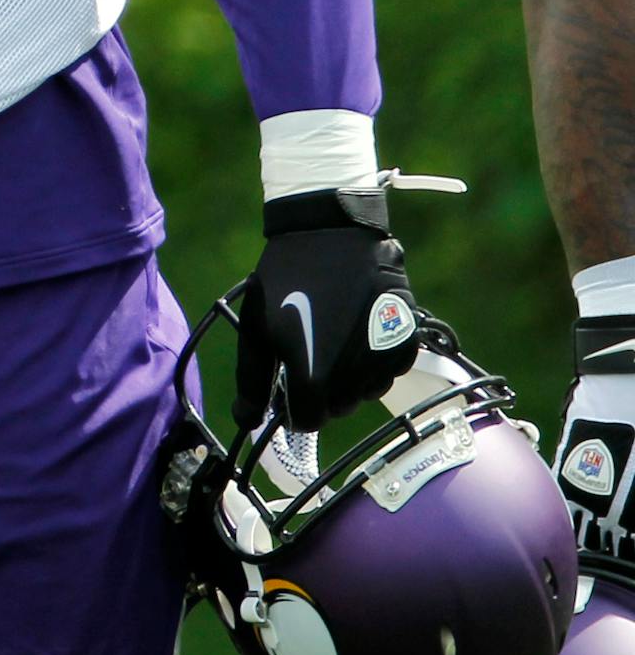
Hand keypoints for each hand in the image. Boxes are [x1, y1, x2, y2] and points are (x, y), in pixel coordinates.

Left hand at [235, 185, 421, 429]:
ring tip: (334, 340)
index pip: (308, 422)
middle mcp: (354, 376)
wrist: (329, 232)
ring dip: (351, 379)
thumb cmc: (286, 279)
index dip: (294, 406)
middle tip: (311, 355)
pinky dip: (377, 361)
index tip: (290, 383)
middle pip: (338, 408)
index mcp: (313, 377)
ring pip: (368, 392)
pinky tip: (360, 333)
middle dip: (322, 393)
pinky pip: (393, 369)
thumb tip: (247, 420)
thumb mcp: (257, 329)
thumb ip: (252, 381)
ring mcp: (384, 356)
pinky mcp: (406, 337)